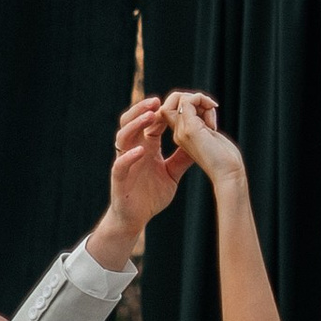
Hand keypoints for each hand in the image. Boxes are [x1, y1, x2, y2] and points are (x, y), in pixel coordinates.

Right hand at [87, 97, 182, 269]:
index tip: (173, 102)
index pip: (150, 123)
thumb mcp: (172, 173)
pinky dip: (130, 156)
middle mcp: (133, 150)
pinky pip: (121, 164)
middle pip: (132, 122)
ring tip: (149, 116)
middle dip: (142, 110)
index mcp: (146, 147)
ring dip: (135, 125)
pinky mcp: (119, 179)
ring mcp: (124, 163)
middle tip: (157, 101)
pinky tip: (142, 151)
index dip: (159, 111)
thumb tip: (201, 142)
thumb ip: (183, 157)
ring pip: (123, 137)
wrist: (135, 219)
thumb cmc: (151, 195)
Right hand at [159, 90, 247, 196]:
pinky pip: (187, 101)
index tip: (208, 110)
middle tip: (211, 109)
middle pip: (175, 100)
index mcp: (181, 134)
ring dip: (201, 100)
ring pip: (181, 99)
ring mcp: (182, 131)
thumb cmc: (224, 157)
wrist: (228, 174)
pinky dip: (202, 100)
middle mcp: (178, 133)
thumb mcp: (209, 134)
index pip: (173, 107)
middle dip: (195, 98)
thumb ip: (202, 121)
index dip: (188, 101)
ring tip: (212, 115)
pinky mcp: (190, 130)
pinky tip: (214, 119)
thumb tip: (204, 104)